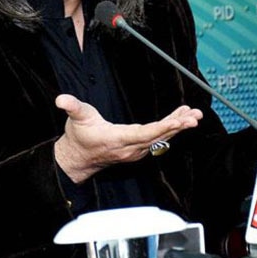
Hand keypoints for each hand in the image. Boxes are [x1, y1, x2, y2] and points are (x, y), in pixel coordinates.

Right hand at [53, 94, 202, 182]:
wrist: (78, 158)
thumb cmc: (79, 136)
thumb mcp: (75, 118)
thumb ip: (72, 107)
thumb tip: (62, 100)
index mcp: (117, 138)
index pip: (145, 134)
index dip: (163, 128)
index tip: (178, 121)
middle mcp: (130, 148)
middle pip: (159, 137)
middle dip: (178, 126)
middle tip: (195, 117)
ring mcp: (135, 151)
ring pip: (161, 138)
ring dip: (178, 126)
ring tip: (194, 115)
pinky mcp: (138, 149)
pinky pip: (159, 139)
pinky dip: (171, 129)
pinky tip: (180, 117)